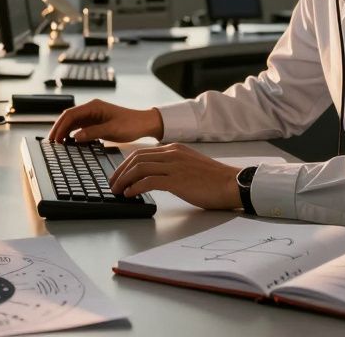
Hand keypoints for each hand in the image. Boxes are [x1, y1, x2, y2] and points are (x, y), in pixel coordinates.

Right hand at [47, 99, 162, 142]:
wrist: (144, 123)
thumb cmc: (131, 124)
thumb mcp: (112, 130)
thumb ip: (93, 133)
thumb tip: (75, 137)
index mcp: (94, 107)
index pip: (70, 115)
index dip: (60, 127)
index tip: (55, 139)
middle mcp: (91, 109)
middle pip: (68, 117)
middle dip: (58, 128)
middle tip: (51, 142)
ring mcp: (93, 115)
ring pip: (72, 122)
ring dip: (64, 131)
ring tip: (58, 143)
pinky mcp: (96, 122)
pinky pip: (80, 126)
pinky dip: (72, 133)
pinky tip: (69, 142)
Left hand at [109, 143, 242, 210]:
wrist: (232, 184)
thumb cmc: (213, 180)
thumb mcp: (189, 165)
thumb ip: (173, 166)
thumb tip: (153, 177)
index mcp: (174, 149)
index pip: (141, 152)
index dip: (125, 164)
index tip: (117, 175)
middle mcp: (172, 153)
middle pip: (136, 158)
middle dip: (120, 172)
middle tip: (112, 184)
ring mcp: (174, 166)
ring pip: (139, 168)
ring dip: (124, 180)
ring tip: (118, 191)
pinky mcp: (177, 180)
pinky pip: (148, 181)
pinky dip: (135, 187)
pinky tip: (131, 195)